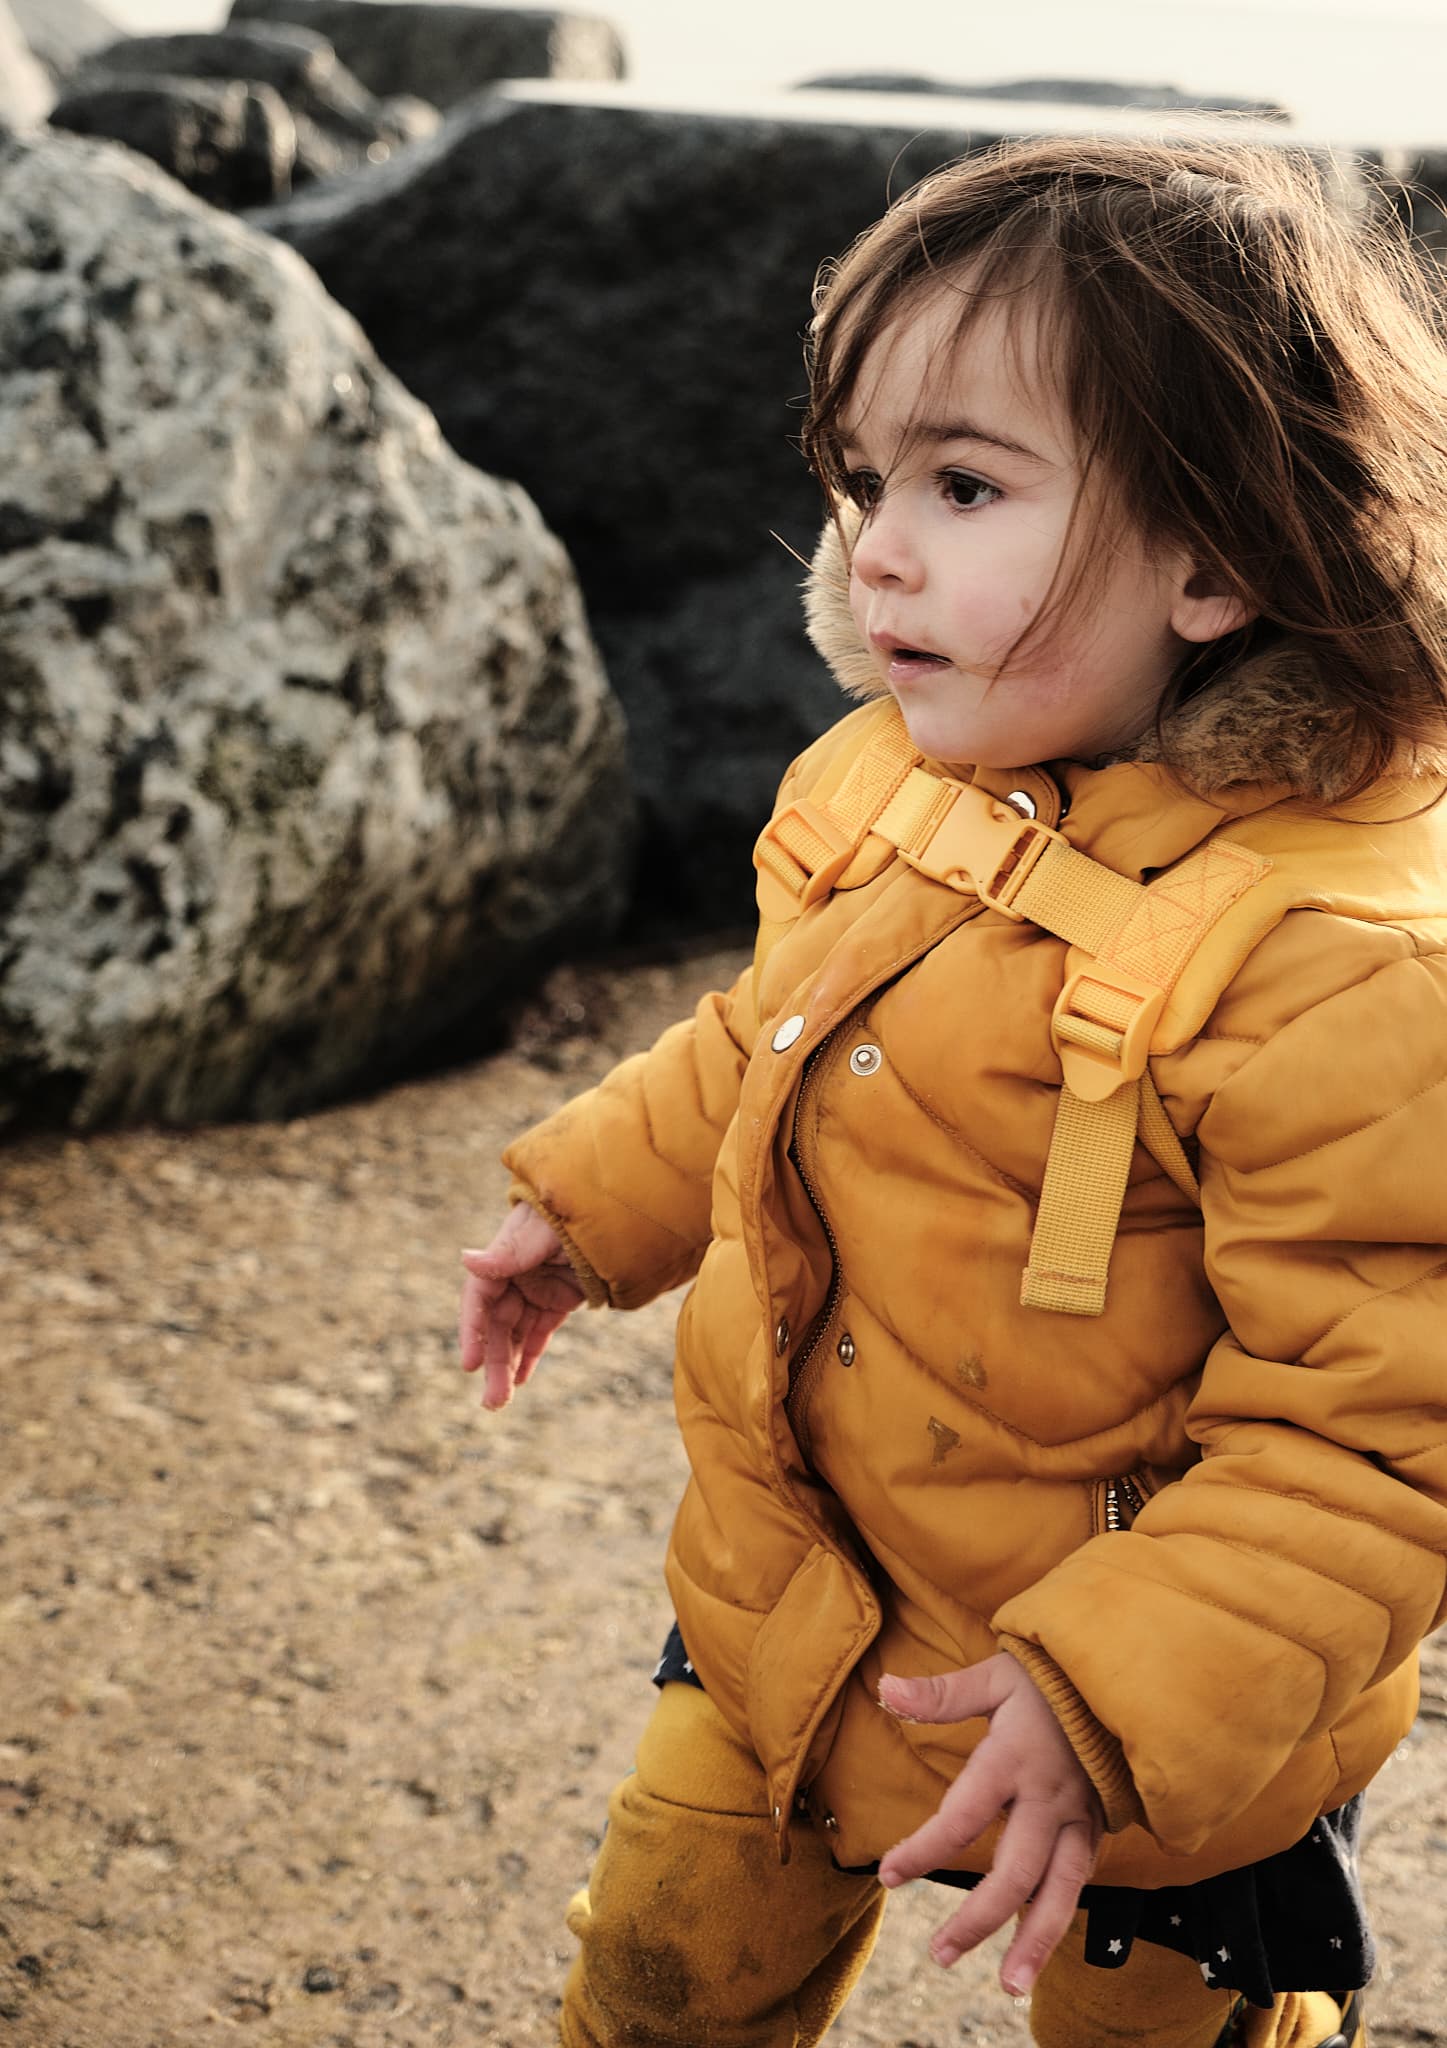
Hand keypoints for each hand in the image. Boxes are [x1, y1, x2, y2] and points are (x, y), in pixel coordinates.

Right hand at [459, 1205, 585, 1410]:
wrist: (613, 1208)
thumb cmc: (571, 1211)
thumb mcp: (540, 1233)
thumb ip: (508, 1253)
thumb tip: (466, 1260)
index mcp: (503, 1258)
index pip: (479, 1300)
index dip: (471, 1331)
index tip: (469, 1364)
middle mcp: (513, 1277)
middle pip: (496, 1326)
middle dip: (493, 1364)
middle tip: (492, 1402)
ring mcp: (536, 1290)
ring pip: (515, 1335)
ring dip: (507, 1367)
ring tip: (499, 1402)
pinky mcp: (558, 1300)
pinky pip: (538, 1333)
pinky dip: (528, 1356)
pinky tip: (520, 1381)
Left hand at [876, 1653, 1102, 1996]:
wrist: (1122, 1675)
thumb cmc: (1048, 1676)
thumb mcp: (995, 1676)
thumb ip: (942, 1694)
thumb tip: (886, 1690)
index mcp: (1014, 1759)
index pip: (963, 1817)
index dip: (924, 1850)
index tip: (889, 1875)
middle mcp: (1049, 1797)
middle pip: (1015, 1872)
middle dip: (978, 1919)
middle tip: (940, 1954)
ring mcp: (1080, 1816)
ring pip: (1060, 1890)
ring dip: (1035, 1942)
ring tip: (1010, 1985)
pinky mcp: (1099, 1826)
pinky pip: (1079, 1878)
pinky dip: (1060, 1915)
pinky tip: (1038, 1945)